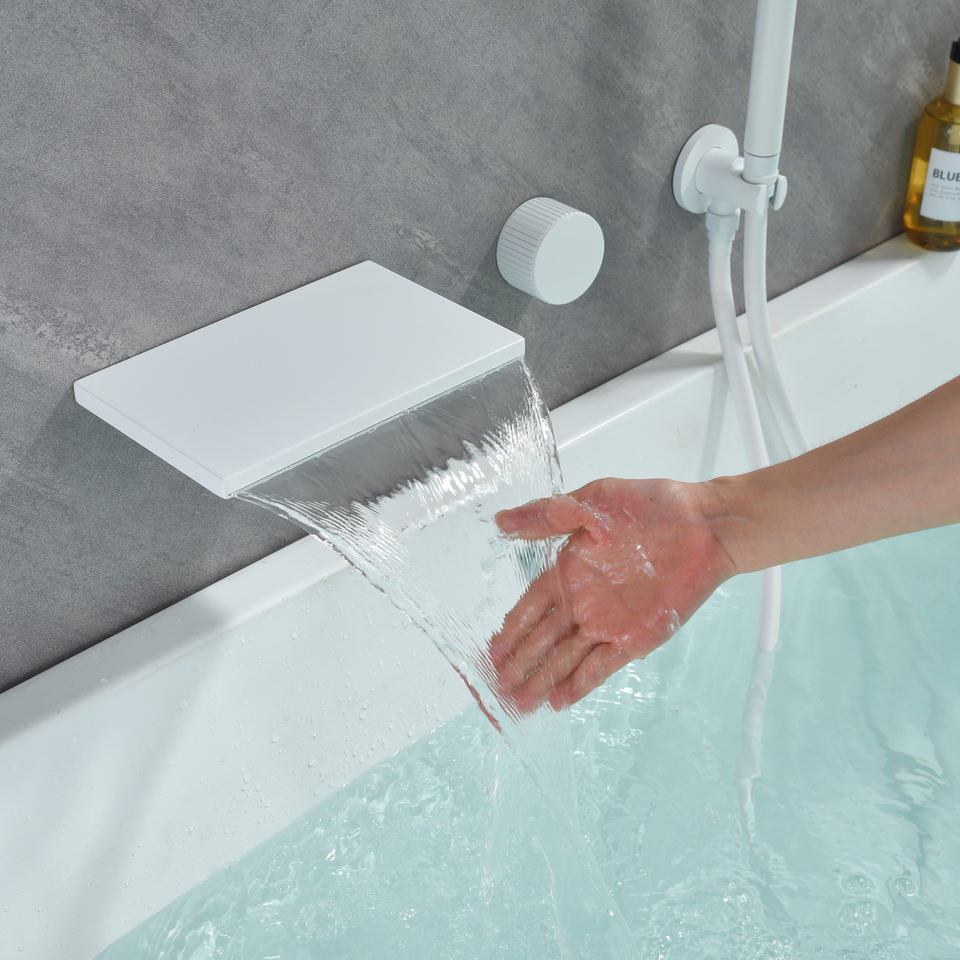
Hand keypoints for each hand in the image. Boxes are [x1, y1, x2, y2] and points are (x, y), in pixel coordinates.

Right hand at [491, 478, 735, 711]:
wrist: (704, 525)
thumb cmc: (651, 506)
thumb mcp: (593, 502)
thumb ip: (547, 516)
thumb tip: (502, 521)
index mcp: (570, 570)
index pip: (530, 607)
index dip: (510, 630)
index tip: (491, 652)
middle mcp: (585, 601)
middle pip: (543, 640)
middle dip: (520, 664)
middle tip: (497, 688)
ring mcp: (610, 622)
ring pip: (567, 658)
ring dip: (544, 680)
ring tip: (520, 703)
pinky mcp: (637, 637)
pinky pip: (602, 666)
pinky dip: (581, 684)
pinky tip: (559, 702)